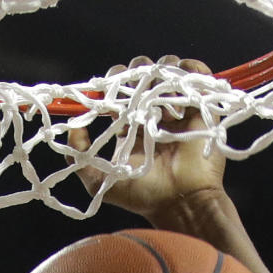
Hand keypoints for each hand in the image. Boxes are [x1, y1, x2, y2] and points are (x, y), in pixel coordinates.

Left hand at [69, 57, 226, 221]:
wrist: (180, 203)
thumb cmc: (142, 196)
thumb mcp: (99, 181)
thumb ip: (79, 156)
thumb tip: (71, 127)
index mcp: (130, 126)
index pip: (118, 92)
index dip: (112, 83)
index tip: (108, 88)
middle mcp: (152, 114)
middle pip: (142, 75)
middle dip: (135, 71)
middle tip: (134, 82)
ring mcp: (177, 110)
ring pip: (168, 71)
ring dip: (160, 71)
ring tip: (158, 90)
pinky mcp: (200, 109)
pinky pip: (197, 76)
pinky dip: (190, 68)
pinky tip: (179, 81)